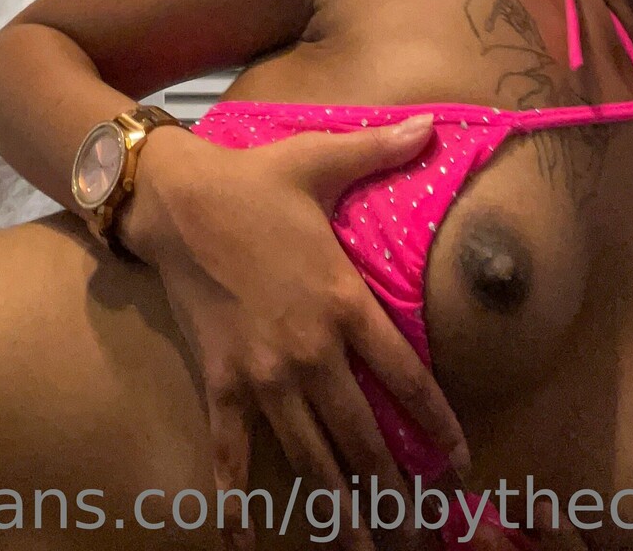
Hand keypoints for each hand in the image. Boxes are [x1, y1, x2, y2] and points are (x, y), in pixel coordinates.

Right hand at [119, 116, 470, 550]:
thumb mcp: (320, 160)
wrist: (173, 198)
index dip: (437, 425)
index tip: (459, 464)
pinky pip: (232, 453)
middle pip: (364, 436)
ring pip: (311, 458)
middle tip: (421, 537)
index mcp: (342, 300)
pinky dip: (238, 503)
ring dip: (341, 513)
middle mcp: (310, 349)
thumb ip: (380, 150)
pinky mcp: (220, 381)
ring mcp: (263, 373)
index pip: (406, 377)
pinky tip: (245, 546)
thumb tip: (432, 124)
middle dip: (396, 492)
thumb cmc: (252, 180)